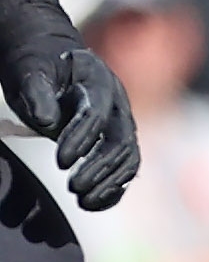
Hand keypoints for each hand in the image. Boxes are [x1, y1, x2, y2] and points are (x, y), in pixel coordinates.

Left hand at [0, 0, 138, 210]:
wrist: (47, 58)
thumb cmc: (34, 63)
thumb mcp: (28, 69)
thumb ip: (37, 91)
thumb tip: (47, 121)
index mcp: (99, 79)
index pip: (98, 114)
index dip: (82, 139)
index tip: (60, 162)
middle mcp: (119, 103)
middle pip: (120, 141)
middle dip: (98, 168)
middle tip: (72, 187)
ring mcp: (122, 123)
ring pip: (128, 159)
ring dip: (107, 184)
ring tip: (81, 199)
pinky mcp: (119, 142)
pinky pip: (125, 170)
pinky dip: (112, 190)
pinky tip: (91, 204)